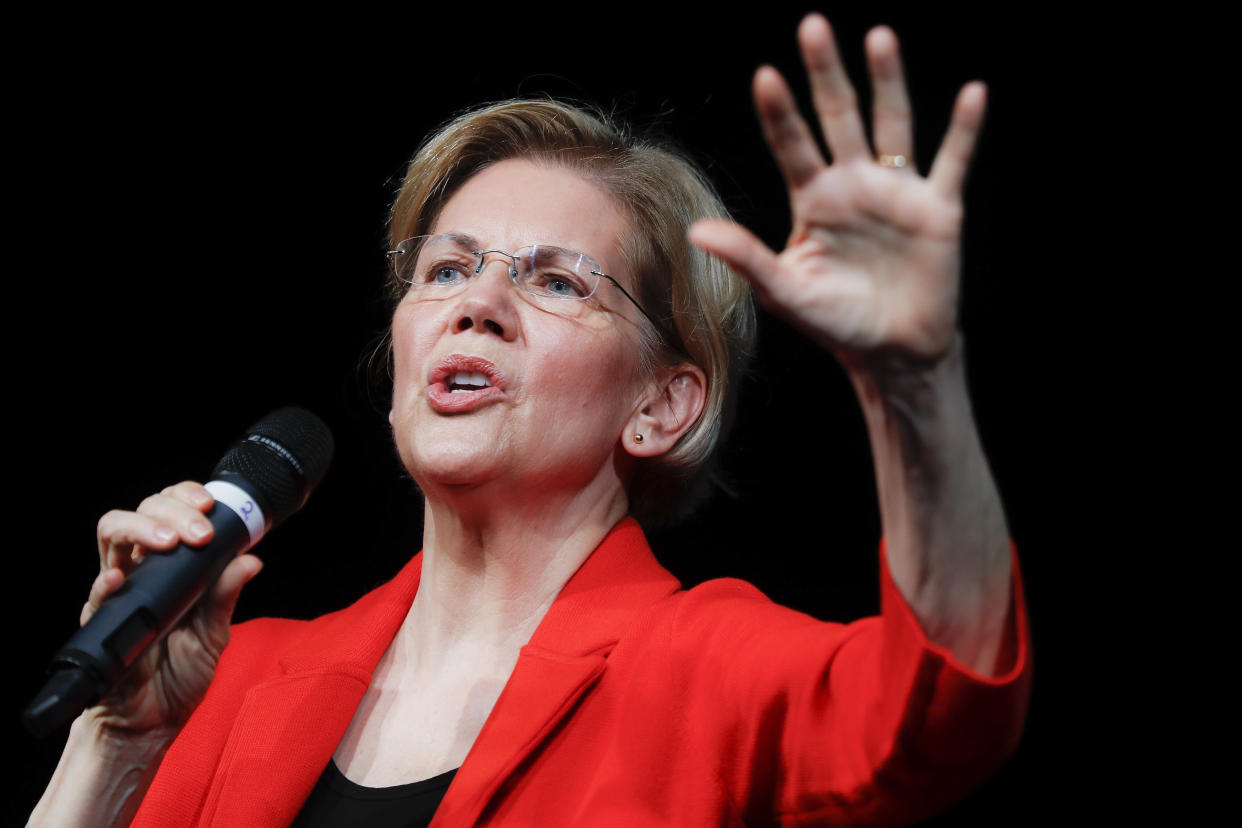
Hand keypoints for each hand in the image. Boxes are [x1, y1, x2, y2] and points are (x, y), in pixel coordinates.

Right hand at [86, 481, 260, 733]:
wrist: (152, 721)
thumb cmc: (180, 674)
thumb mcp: (214, 633)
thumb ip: (226, 596)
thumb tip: (251, 560)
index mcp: (172, 566)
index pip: (170, 511)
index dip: (186, 497)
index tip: (212, 504)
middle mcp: (142, 570)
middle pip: (143, 512)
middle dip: (173, 509)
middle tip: (200, 531)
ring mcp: (119, 591)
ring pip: (113, 534)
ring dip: (143, 528)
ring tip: (170, 542)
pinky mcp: (100, 621)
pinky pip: (97, 594)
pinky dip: (107, 582)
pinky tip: (120, 577)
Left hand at [690, 14, 984, 368]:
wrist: (893, 352)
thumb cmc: (835, 322)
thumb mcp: (786, 291)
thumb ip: (746, 257)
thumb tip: (696, 231)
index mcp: (814, 200)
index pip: (793, 145)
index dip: (780, 113)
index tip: (766, 76)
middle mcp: (854, 184)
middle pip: (838, 117)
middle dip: (826, 74)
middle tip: (812, 26)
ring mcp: (897, 191)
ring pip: (892, 125)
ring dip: (887, 82)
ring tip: (879, 37)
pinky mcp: (938, 208)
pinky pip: (952, 161)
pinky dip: (964, 130)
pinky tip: (972, 94)